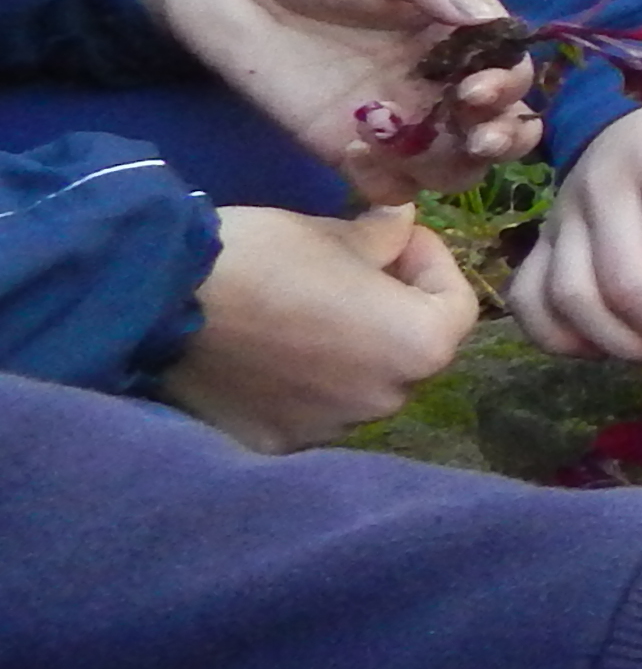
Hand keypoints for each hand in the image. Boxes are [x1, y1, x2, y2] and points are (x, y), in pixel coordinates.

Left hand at [142, 0, 539, 197]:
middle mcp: (433, 81)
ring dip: (449, 167)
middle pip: (496, 128)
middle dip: (501, 140)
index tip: (479, 89)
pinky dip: (387, 183)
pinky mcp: (342, 146)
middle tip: (474, 137)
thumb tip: (487, 15)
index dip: (509, 87)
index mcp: (451, 32)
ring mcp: (390, 119)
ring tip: (403, 144)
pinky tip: (355, 153)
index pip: (509, 71)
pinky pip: (388, 185)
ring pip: (452, 166)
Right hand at [162, 204, 479, 450]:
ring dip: (350, 349)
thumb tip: (401, 226)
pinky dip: (303, 382)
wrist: (161, 300)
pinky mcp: (277, 443)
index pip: (455, 305)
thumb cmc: (263, 256)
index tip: (397, 238)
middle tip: (356, 271)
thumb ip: (384, 237)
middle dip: (392, 307)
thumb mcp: (334, 231)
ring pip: (360, 383)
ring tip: (308, 311)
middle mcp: (386, 401)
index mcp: (419, 347)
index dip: (431, 262)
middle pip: (409, 350)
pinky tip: (271, 350)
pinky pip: (310, 408)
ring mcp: (331, 429)